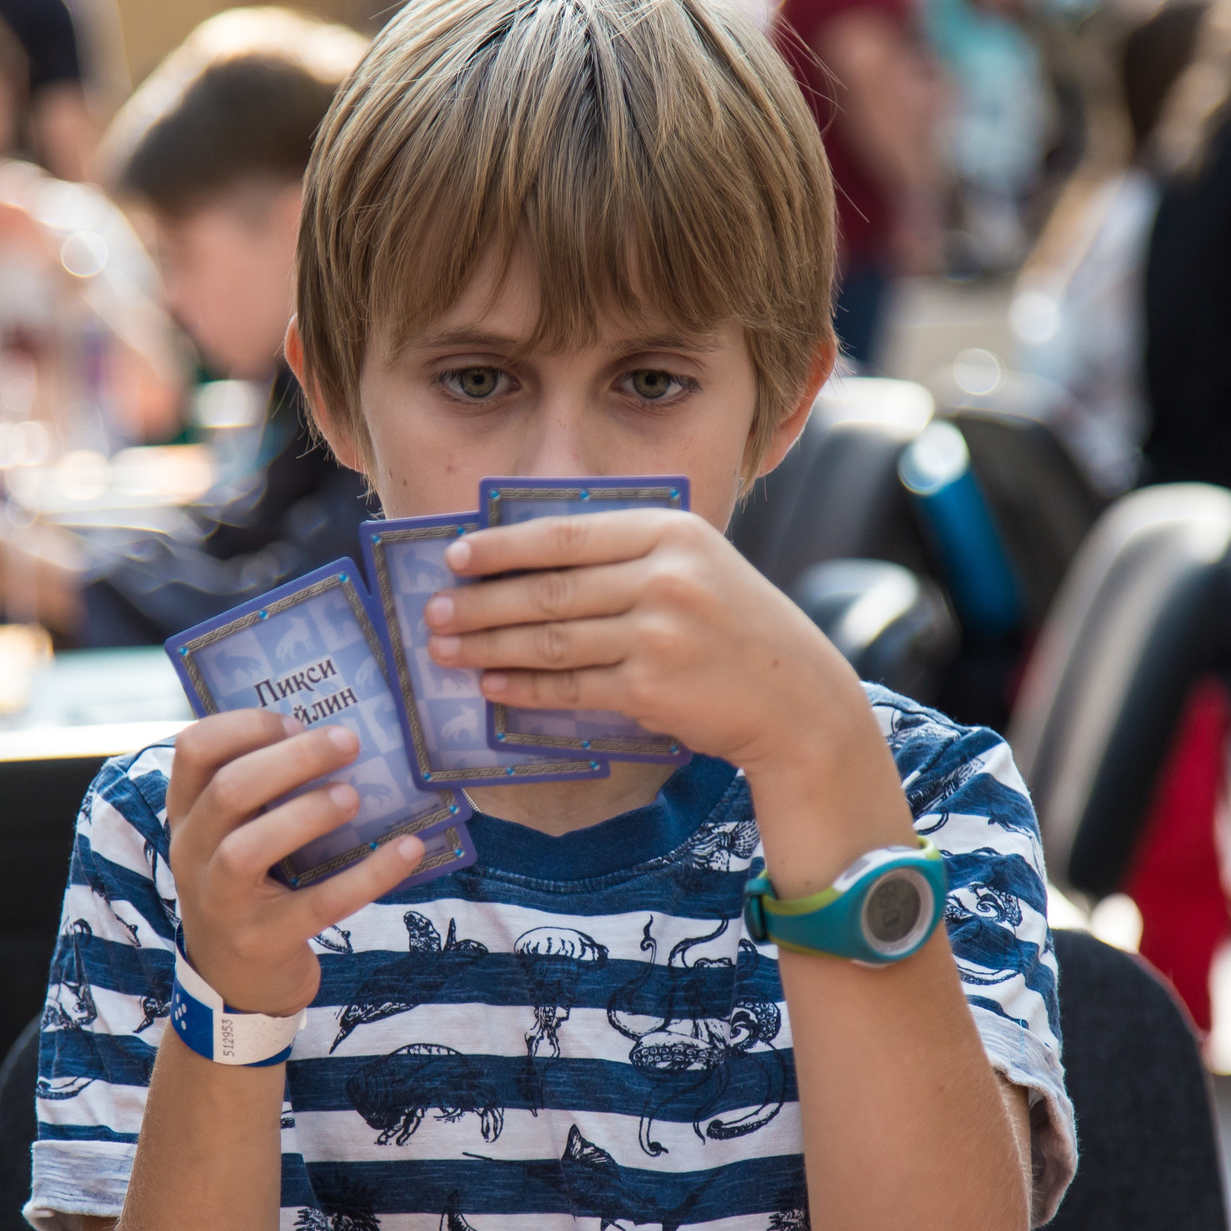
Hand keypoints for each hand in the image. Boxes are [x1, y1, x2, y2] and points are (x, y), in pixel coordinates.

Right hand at [166, 711, 431, 1015]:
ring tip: (354, 797)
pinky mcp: (263, 940)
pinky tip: (407, 849)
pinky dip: (368, 874)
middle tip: (348, 741)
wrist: (235, 982)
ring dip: (308, 814)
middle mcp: (192, 853)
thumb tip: (335, 733)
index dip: (244, 726)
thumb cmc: (248, 887)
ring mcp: (222, 901)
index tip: (294, 720)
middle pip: (229, 790)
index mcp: (187, 815)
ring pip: (250, 847)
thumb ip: (261, 792)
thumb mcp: (232, 835)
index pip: (194, 750)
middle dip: (292, 759)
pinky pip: (318, 903)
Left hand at [425, 510, 870, 780]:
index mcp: (670, 532)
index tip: (455, 555)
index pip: (565, 534)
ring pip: (552, 640)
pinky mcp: (652, 687)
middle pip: (549, 589)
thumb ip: (625, 556)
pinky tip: (492, 683)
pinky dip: (524, 686)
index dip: (503, 546)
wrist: (797, 698)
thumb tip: (526, 561)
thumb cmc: (734, 628)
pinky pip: (570, 687)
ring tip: (444, 650)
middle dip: (481, 602)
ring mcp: (659, 634)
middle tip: (434, 611)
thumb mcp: (694, 565)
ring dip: (489, 645)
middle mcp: (665, 577)